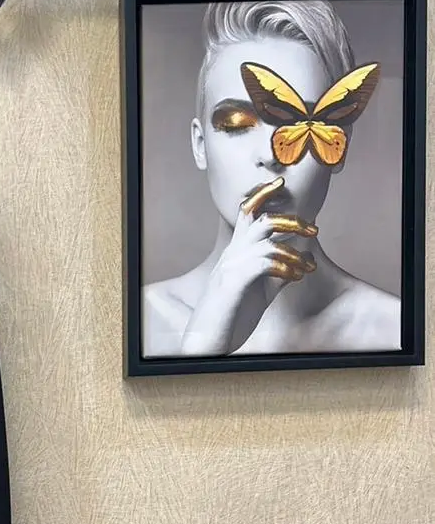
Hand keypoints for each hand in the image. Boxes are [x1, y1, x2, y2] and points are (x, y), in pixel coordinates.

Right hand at [180, 177, 318, 355]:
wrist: (208, 341)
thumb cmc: (232, 316)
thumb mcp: (261, 292)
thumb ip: (278, 274)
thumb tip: (302, 261)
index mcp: (236, 253)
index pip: (247, 213)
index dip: (263, 194)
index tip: (280, 182)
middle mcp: (232, 255)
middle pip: (262, 220)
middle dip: (292, 220)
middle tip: (314, 231)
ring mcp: (231, 268)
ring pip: (266, 239)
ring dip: (294, 250)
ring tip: (307, 265)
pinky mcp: (234, 283)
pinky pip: (264, 263)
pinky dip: (286, 267)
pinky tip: (296, 277)